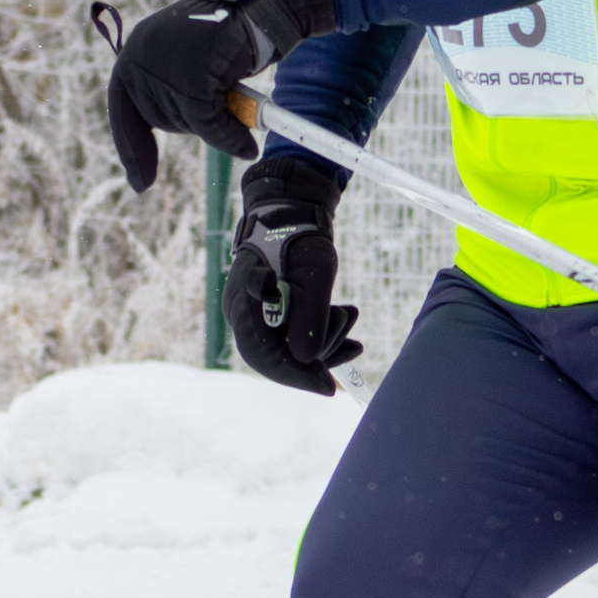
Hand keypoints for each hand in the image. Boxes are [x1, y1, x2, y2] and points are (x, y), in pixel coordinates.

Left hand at [96, 0, 335, 190]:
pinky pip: (208, 126)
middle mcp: (141, 56)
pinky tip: (246, 144)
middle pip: (157, 119)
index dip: (132, 147)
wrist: (265, 5)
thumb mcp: (187, 56)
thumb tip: (167, 125)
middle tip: (220, 96)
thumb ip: (167, 85)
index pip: (123, 108)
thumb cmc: (232, 33)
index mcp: (136, 50)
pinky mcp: (192, 81)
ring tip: (234, 93)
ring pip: (185, 123)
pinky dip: (230, 138)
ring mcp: (165, 67)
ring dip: (214, 123)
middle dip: (189, 122)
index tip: (141, 182)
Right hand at [223, 157, 361, 395]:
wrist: (295, 208)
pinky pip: (298, 334)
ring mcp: (260, 314)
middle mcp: (246, 314)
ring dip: (329, 337)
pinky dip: (325, 331)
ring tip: (351, 313)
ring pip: (293, 346)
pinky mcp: (277, 311)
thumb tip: (307, 361)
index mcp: (243, 305)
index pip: (264, 356)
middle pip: (280, 356)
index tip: (328, 389)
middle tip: (354, 342)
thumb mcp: (313, 273)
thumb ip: (310, 316)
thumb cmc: (299, 234)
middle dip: (321, 353)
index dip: (296, 376)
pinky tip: (349, 318)